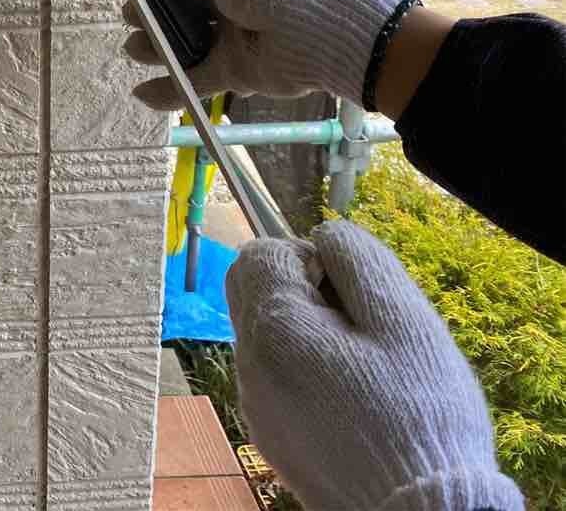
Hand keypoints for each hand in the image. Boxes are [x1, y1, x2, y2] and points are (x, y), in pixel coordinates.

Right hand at [123, 0, 409, 109]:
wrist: (331, 37)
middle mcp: (230, 3)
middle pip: (179, 11)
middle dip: (150, 15)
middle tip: (130, 18)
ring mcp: (232, 39)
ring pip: (183, 45)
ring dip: (156, 48)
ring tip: (136, 50)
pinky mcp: (236, 73)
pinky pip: (196, 80)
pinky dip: (168, 89)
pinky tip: (143, 93)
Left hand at [225, 221, 522, 510]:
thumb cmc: (418, 414)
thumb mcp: (402, 319)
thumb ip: (358, 259)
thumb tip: (324, 234)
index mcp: (273, 328)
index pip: (258, 252)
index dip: (307, 256)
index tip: (348, 290)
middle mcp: (249, 364)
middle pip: (252, 291)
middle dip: (303, 289)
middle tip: (359, 324)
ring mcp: (255, 402)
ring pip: (268, 335)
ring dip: (310, 332)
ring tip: (366, 368)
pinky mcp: (270, 434)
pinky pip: (278, 377)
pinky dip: (309, 371)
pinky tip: (356, 400)